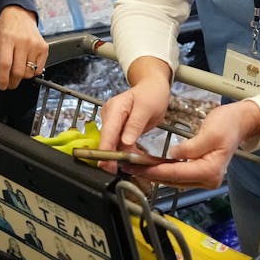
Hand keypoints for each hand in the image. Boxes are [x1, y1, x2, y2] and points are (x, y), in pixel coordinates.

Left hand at [0, 5, 48, 89]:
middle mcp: (22, 42)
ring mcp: (34, 45)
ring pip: (29, 72)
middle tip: (9, 83)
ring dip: (22, 77)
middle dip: (13, 82)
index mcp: (7, 39)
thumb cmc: (7, 26)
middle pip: (18, 71)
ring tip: (17, 71)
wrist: (20, 14)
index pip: (5, 64)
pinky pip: (39, 69)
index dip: (3, 79)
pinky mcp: (44, 47)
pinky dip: (32, 72)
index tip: (2, 86)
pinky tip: (27, 65)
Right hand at [97, 57, 171, 174]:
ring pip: (113, 144)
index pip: (107, 131)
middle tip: (120, 171)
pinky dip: (126, 152)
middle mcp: (109, 116)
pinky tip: (135, 157)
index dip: (106, 149)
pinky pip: (119, 143)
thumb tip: (125, 142)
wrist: (152, 88)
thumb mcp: (146, 108)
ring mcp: (112, 123)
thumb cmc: (151, 94)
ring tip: (135, 163)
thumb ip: (135, 125)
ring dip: (122, 156)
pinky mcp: (117, 129)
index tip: (107, 164)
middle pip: (108, 140)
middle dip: (113, 156)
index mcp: (115, 109)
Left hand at [134, 100, 259, 188]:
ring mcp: (204, 178)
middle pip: (173, 179)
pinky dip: (163, 170)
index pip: (176, 173)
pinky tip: (150, 166)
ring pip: (174, 179)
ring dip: (154, 173)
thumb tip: (174, 155)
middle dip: (150, 174)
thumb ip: (191, 147)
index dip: (155, 170)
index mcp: (210, 171)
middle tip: (129, 167)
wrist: (239, 123)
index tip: (137, 167)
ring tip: (134, 167)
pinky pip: (178, 174)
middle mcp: (208, 179)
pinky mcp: (200, 172)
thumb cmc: (228, 125)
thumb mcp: (210, 133)